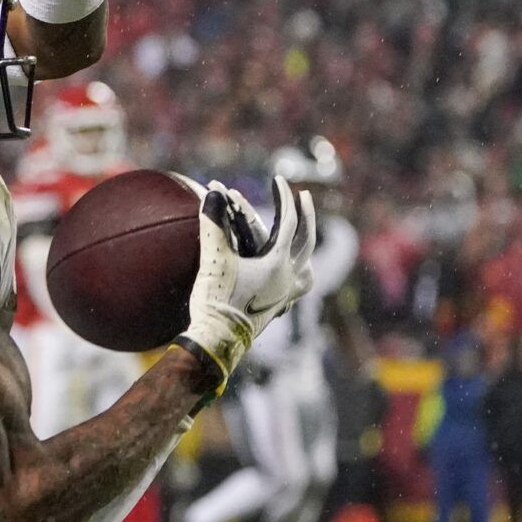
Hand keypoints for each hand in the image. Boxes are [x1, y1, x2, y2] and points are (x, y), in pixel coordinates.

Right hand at [173, 175, 314, 391]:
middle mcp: (288, 279)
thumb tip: (213, 194)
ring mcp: (285, 297)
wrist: (218, 342)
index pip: (287, 222)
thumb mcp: (214, 259)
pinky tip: (289, 282)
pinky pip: (295, 292)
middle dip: (306, 217)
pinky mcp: (276, 311)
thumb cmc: (217, 300)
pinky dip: (296, 279)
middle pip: (307, 242)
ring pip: (307, 270)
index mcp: (278, 264)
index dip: (283, 197)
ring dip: (307, 251)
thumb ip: (214, 224)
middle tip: (304, 198)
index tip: (279, 180)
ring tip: (304, 243)